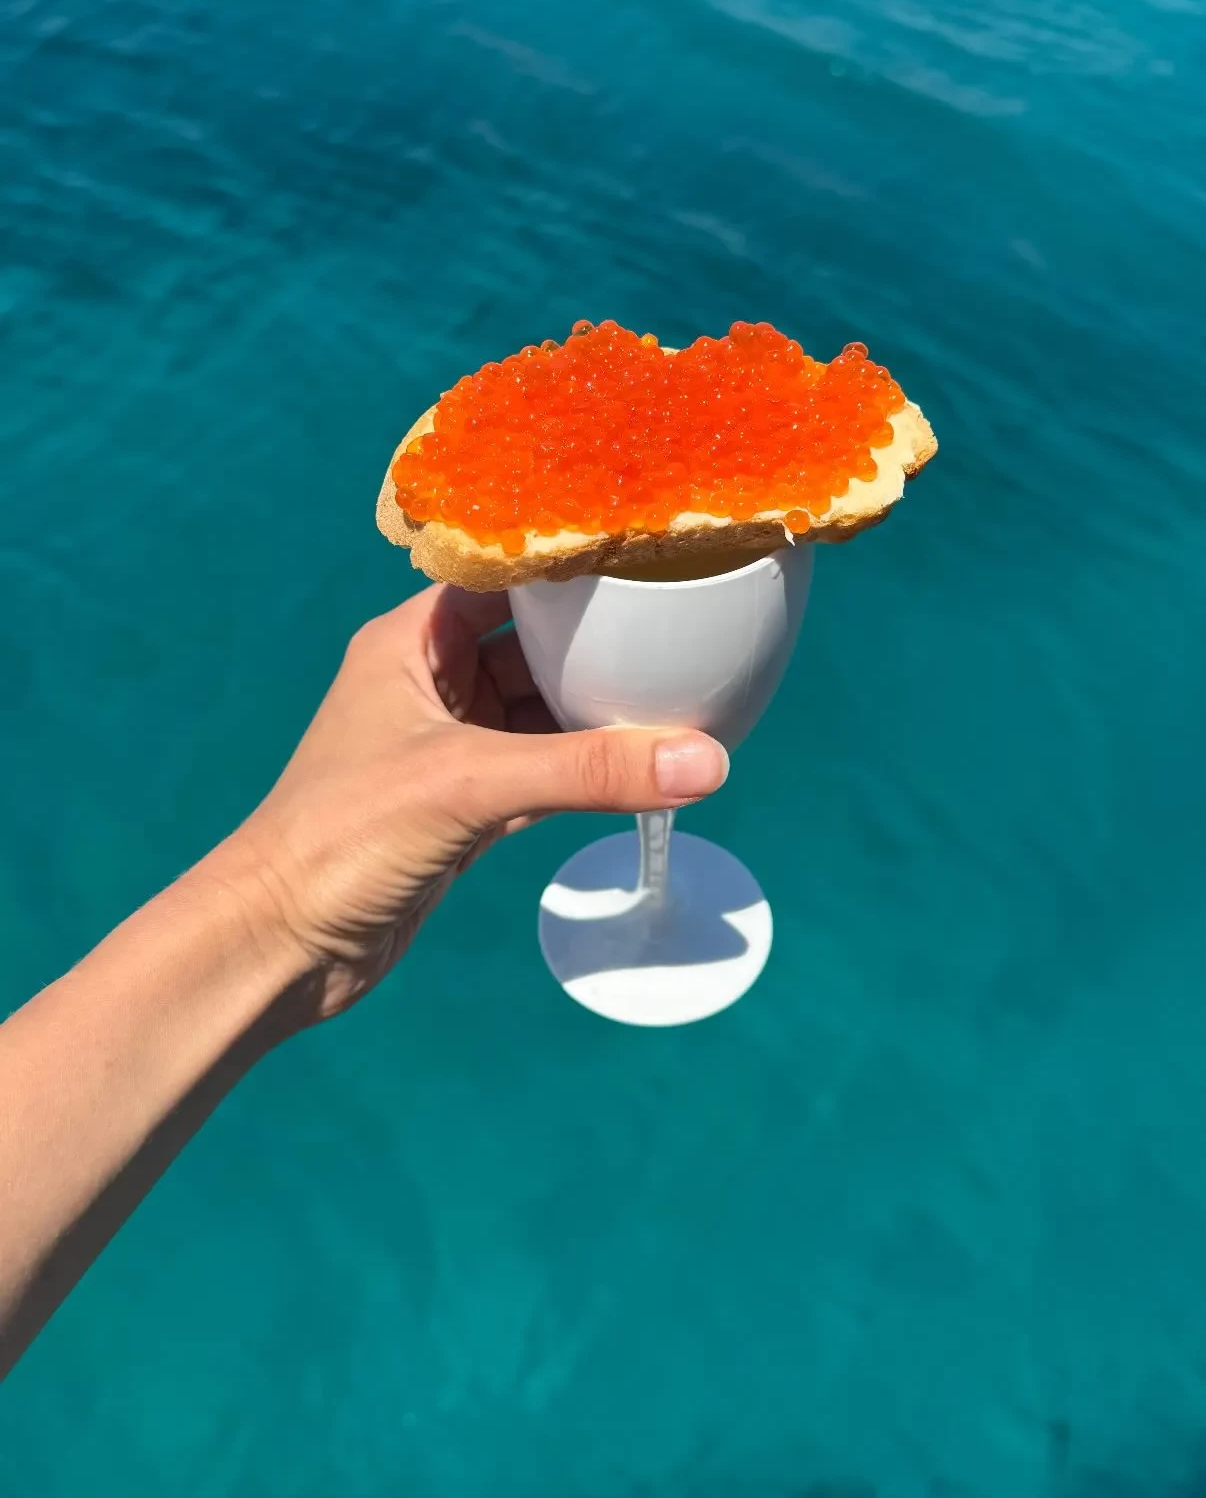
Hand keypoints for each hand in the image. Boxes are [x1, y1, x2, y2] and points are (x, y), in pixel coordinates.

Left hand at [225, 586, 728, 1020]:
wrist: (278, 945)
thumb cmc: (344, 837)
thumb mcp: (470, 785)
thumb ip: (588, 771)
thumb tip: (706, 761)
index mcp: (409, 643)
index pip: (499, 577)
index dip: (564, 563)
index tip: (643, 552)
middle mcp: (427, 685)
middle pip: (531, 645)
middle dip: (599, 643)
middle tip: (683, 626)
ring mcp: (446, 750)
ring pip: (541, 714)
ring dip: (598, 714)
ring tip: (683, 696)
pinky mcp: (462, 810)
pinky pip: (541, 773)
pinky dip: (587, 773)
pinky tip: (646, 768)